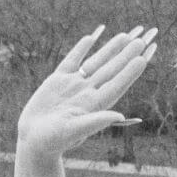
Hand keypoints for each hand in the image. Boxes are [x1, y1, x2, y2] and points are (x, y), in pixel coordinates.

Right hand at [16, 25, 157, 159]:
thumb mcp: (75, 131)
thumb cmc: (53, 140)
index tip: (143, 58)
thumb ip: (96, 121)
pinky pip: (72, 60)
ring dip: (110, 49)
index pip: (117, 84)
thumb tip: (121, 116)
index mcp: (95, 104)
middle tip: (142, 40)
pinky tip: (91, 37)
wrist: (33, 140)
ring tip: (125, 36)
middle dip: (126, 55)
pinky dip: (81, 49)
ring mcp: (73, 85)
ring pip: (95, 62)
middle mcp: (88, 92)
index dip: (130, 72)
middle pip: (111, 70)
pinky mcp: (57, 80)